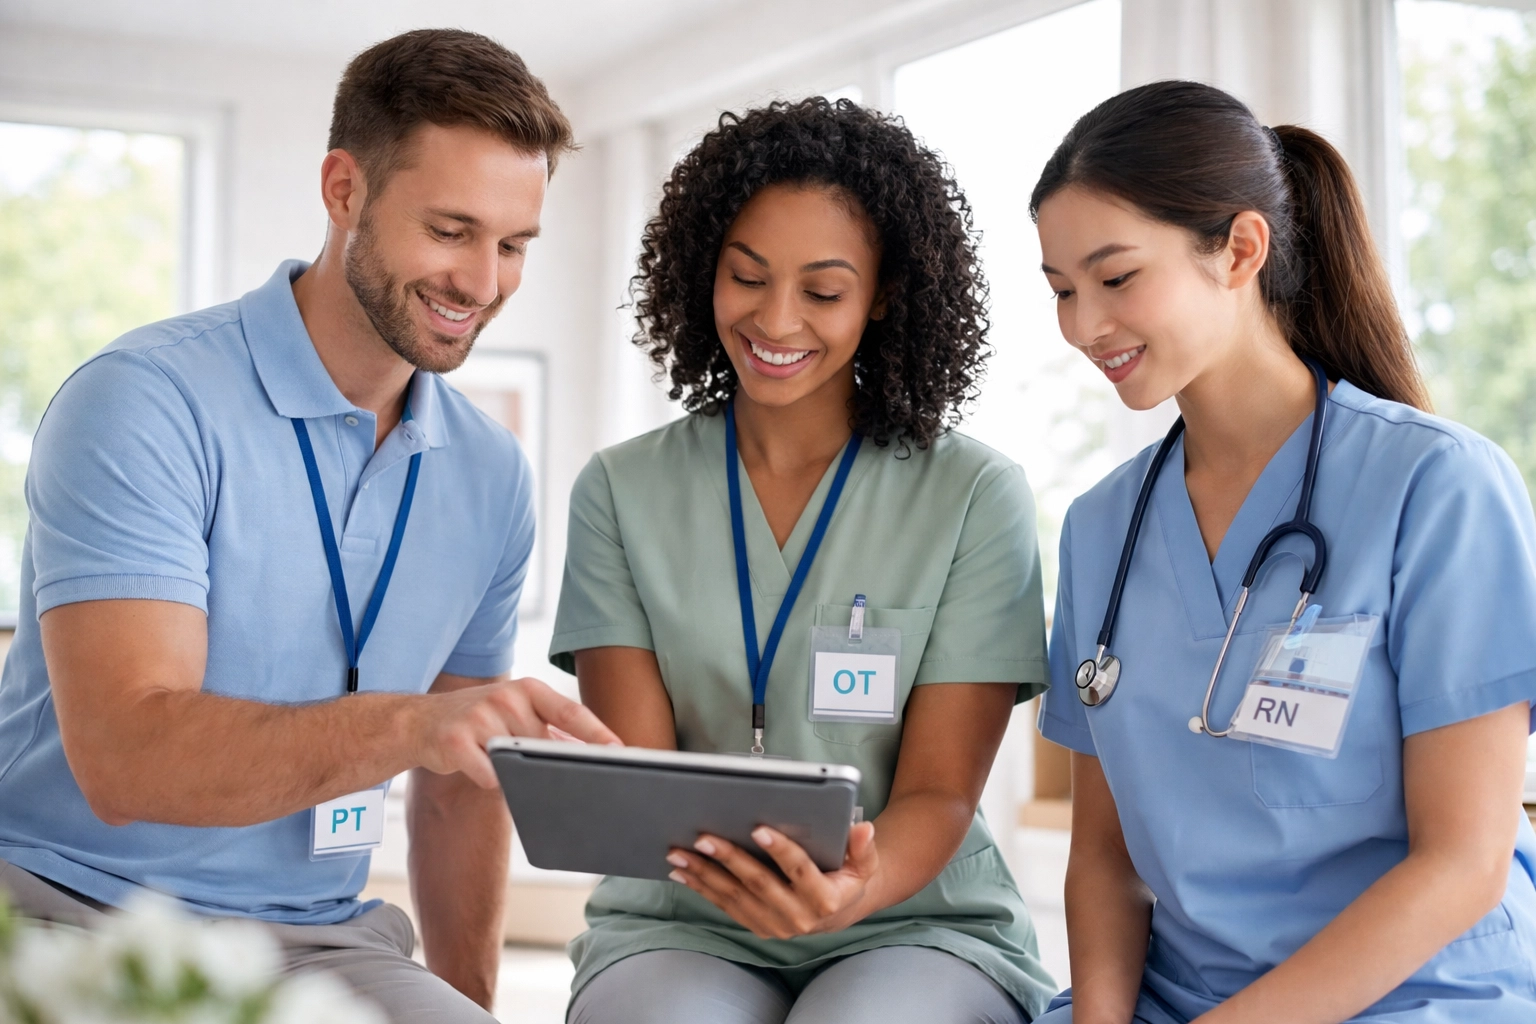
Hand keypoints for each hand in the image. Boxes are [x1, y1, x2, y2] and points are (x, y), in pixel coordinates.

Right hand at [412, 676, 620, 787]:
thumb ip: (552, 731)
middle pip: (545, 743)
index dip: (598, 733)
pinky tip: (477, 768)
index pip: (572, 712)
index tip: (620, 751)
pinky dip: (489, 780)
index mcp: (528, 689)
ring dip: (514, 772)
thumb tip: (595, 754)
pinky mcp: (455, 740)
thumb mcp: (517, 715)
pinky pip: (488, 774)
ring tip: (497, 760)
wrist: (419, 722)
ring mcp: (480, 716)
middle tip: (558, 775)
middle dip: (552, 764)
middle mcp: (506, 696)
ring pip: (516, 761)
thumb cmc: (479, 721)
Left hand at [666, 822, 878, 937]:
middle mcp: (798, 917)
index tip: (757, 828)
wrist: (841, 909)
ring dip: (704, 874)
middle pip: (758, 883)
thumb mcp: (864, 862)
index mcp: (825, 899)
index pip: (799, 870)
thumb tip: (863, 828)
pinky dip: (702, 888)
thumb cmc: (849, 876)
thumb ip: (863, 847)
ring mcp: (775, 925)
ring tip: (679, 853)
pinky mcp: (758, 927)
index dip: (779, 849)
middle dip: (728, 859)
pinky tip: (682, 872)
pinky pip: (726, 906)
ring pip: (734, 897)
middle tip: (703, 837)